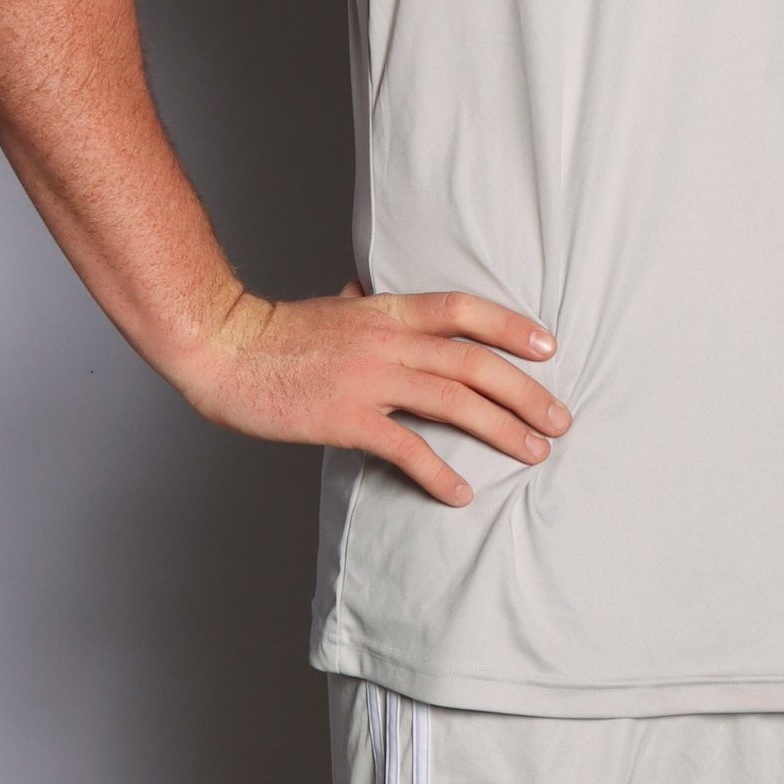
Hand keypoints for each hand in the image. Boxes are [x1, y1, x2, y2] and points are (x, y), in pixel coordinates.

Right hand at [174, 280, 571, 504]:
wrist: (224, 349)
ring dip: (502, 430)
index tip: (549, 347)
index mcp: (387, 310)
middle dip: (525, 392)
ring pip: (453, 402)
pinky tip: (462, 493)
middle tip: (559, 419)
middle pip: (474, 362)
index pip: (464, 310)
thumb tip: (371, 289)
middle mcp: (387, 341)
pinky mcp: (345, 419)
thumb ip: (365, 304)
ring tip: (534, 453)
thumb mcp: (334, 308)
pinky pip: (405, 448)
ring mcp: (368, 380)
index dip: (511, 326)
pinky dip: (438, 473)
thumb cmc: (276, 333)